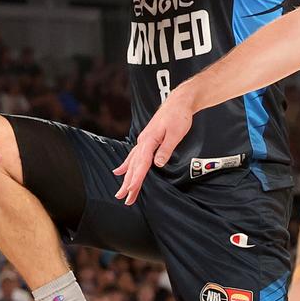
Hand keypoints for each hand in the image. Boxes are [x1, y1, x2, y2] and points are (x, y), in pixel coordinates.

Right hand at [113, 89, 193, 204]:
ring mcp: (143, 141)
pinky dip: (126, 165)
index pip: (142, 163)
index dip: (136, 178)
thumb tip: (158, 163)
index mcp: (149, 140)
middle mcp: (143, 141)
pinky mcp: (146, 141)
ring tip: (121, 191)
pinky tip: (120, 171)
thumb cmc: (178, 115)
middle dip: (128, 183)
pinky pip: (133, 156)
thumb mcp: (175, 133)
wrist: (178, 102)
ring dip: (127, 177)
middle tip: (123, 198)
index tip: (132, 190)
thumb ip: (166, 149)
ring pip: (132, 163)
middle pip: (134, 166)